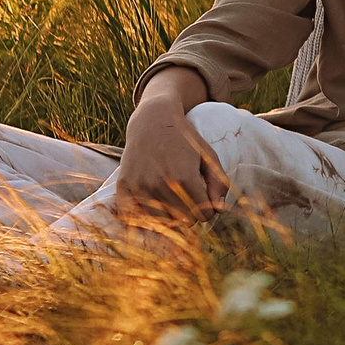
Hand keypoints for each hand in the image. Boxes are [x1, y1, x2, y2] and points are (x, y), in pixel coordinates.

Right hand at [115, 70, 228, 212]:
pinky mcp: (124, 188)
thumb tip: (220, 211)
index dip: (208, 209)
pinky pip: (137, 218)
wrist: (152, 122)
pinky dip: (147, 214)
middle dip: (191, 212)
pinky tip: (154, 201)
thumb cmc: (185, 140)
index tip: (205, 198)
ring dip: (170, 214)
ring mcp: (140, 187)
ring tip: (172, 197)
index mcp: (185, 178)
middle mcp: (160, 185)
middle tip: (189, 196)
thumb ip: (219, 183)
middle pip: (184, 222)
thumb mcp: (209, 156)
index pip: (204, 216)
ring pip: (163, 222)